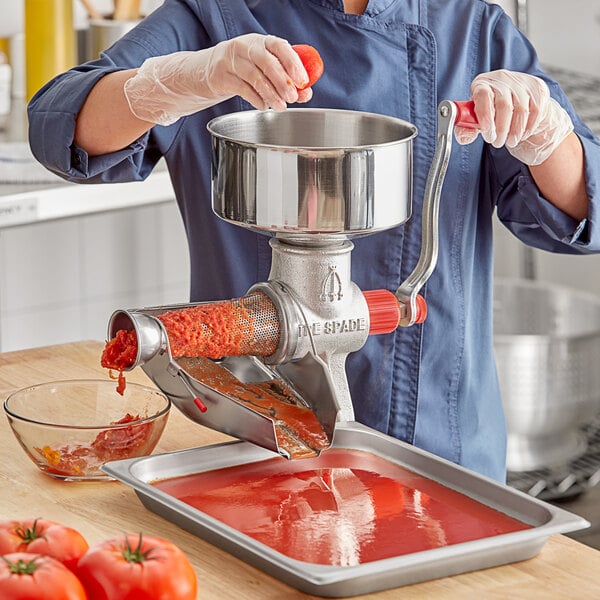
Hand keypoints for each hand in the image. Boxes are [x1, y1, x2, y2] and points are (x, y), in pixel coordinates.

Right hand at [124, 34, 312, 125]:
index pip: (280, 46)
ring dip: (271, 94)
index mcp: (261, 41)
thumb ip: (285, 79)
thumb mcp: (263, 68)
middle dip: (283, 82)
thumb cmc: (242, 70)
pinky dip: (256, 100)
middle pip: (268, 62)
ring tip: (281, 107)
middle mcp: (246, 46)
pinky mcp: (221, 76)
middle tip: (293, 97)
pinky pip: (242, 89)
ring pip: (255, 77)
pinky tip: (263, 106)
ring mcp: (231, 60)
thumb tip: (306, 93)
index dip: (294, 63)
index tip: (303, 81)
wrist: (207, 72)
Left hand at [455, 69, 572, 165]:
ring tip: (509, 141)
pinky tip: (521, 134)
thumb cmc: (491, 113)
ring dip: (514, 132)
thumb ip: (466, 130)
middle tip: (497, 142)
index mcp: (482, 83)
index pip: (483, 96)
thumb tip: (463, 138)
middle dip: (501, 130)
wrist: (516, 105)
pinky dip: (527, 128)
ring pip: (521, 110)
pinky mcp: (538, 89)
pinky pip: (535, 111)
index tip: (488, 135)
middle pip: (504, 105)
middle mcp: (502, 78)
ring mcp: (522, 81)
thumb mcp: (476, 121)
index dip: (485, 118)